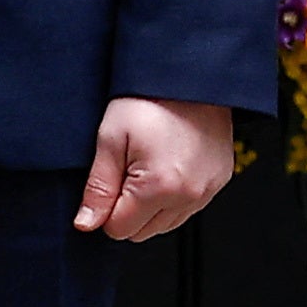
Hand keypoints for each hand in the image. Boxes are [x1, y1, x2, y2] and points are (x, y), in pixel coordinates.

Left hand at [77, 94, 233, 240]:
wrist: (190, 74)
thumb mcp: (111, 138)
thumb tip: (86, 224)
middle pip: (143, 232)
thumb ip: (99, 188)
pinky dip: (174, 196)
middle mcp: (190, 195)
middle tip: (129, 167)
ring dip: (152, 205)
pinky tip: (169, 165)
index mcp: (160, 186)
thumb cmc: (149, 99)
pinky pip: (188, 207)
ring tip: (150, 164)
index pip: (119, 229)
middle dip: (129, 209)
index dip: (106, 208)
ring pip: (166, 224)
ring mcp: (209, 190)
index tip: (111, 177)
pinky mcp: (220, 181)